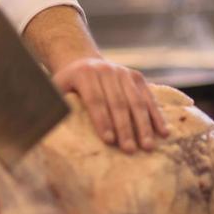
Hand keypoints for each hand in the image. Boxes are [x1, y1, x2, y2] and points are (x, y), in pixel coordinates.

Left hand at [53, 57, 168, 152]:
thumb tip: (51, 126)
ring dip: (143, 125)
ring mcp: (123, 72)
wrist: (82, 62)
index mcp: (84, 73)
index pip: (95, 99)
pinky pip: (149, 98)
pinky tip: (163, 133)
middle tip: (129, 150)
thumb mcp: (56, 90)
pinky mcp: (137, 77)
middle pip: (117, 102)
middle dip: (124, 128)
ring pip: (136, 101)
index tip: (108, 141)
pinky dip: (156, 116)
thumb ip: (56, 105)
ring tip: (147, 147)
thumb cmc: (68, 86)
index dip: (101, 120)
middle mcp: (106, 70)